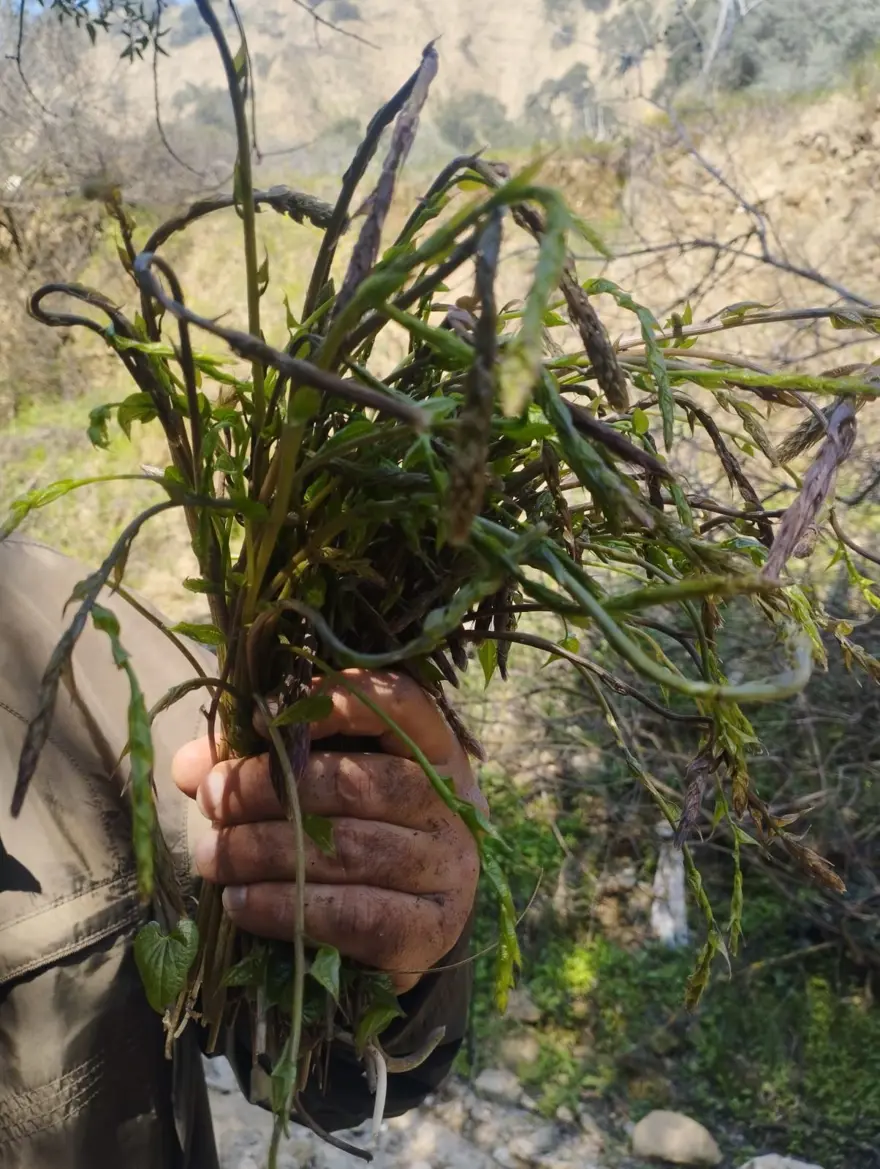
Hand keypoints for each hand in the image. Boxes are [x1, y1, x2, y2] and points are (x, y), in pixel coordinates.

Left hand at [172, 671, 483, 991]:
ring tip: (210, 856)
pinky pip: (351, 915)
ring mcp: (447, 868)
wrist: (409, 924)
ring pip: (347, 850)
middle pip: (356, 783)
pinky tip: (241, 903)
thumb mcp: (320, 786)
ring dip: (264, 851)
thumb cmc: (357, 833)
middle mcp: (449, 803)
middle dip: (268, 789)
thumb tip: (189, 766)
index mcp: (431, 748)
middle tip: (211, 798)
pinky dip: (285, 907)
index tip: (260, 720)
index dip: (333, 703)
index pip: (398, 703)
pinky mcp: (428, 930)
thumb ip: (260, 765)